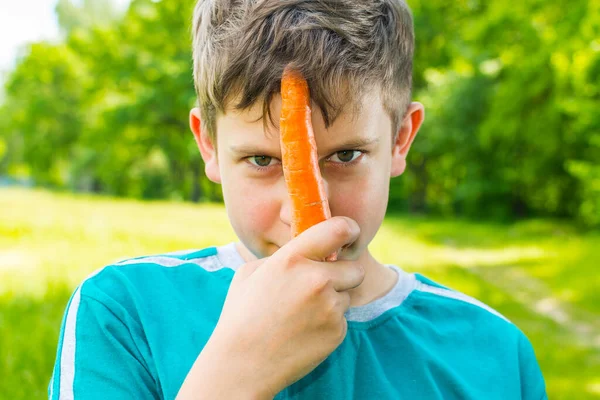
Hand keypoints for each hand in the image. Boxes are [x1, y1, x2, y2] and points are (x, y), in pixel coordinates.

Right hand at [179, 216, 364, 398]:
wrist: (242, 364)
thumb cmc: (241, 315)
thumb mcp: (250, 273)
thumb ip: (282, 256)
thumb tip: (303, 250)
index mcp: (292, 259)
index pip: (338, 229)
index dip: (349, 229)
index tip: (349, 233)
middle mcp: (316, 279)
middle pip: (355, 268)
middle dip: (343, 275)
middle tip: (321, 286)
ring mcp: (329, 307)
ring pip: (347, 295)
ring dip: (333, 301)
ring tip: (302, 314)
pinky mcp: (337, 331)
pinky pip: (342, 319)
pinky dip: (328, 323)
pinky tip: (304, 331)